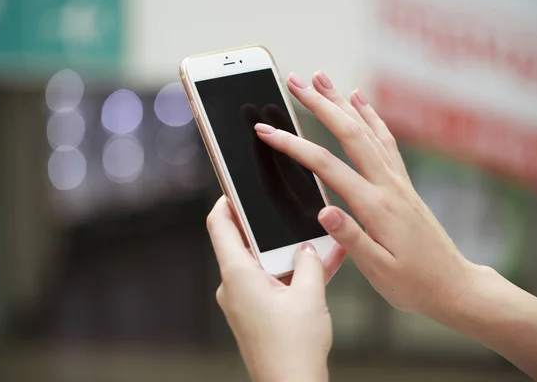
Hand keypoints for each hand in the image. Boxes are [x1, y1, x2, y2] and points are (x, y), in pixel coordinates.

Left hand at [207, 197, 345, 381]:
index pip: (219, 225)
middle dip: (268, 229)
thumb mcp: (310, 295)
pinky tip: (317, 269)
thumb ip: (310, 261)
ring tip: (314, 244)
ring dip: (286, 254)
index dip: (226, 202)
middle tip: (287, 215)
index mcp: (238, 275)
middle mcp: (233, 286)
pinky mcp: (254, 313)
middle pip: (243, 243)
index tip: (237, 188)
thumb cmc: (293, 348)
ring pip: (261, 264)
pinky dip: (288, 275)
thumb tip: (308, 247)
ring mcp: (242, 301)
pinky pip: (269, 283)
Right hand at [254, 71, 477, 315]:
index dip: (292, 145)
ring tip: (321, 78)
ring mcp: (398, 180)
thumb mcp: (378, 270)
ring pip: (367, 129)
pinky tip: (360, 101)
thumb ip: (351, 238)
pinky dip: (371, 116)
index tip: (266, 131)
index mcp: (376, 206)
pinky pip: (385, 139)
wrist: (454, 285)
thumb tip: (322, 211)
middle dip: (319, 104)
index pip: (326, 166)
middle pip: (349, 133)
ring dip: (342, 101)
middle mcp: (388, 185)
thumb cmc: (414, 283)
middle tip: (295, 81)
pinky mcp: (403, 182)